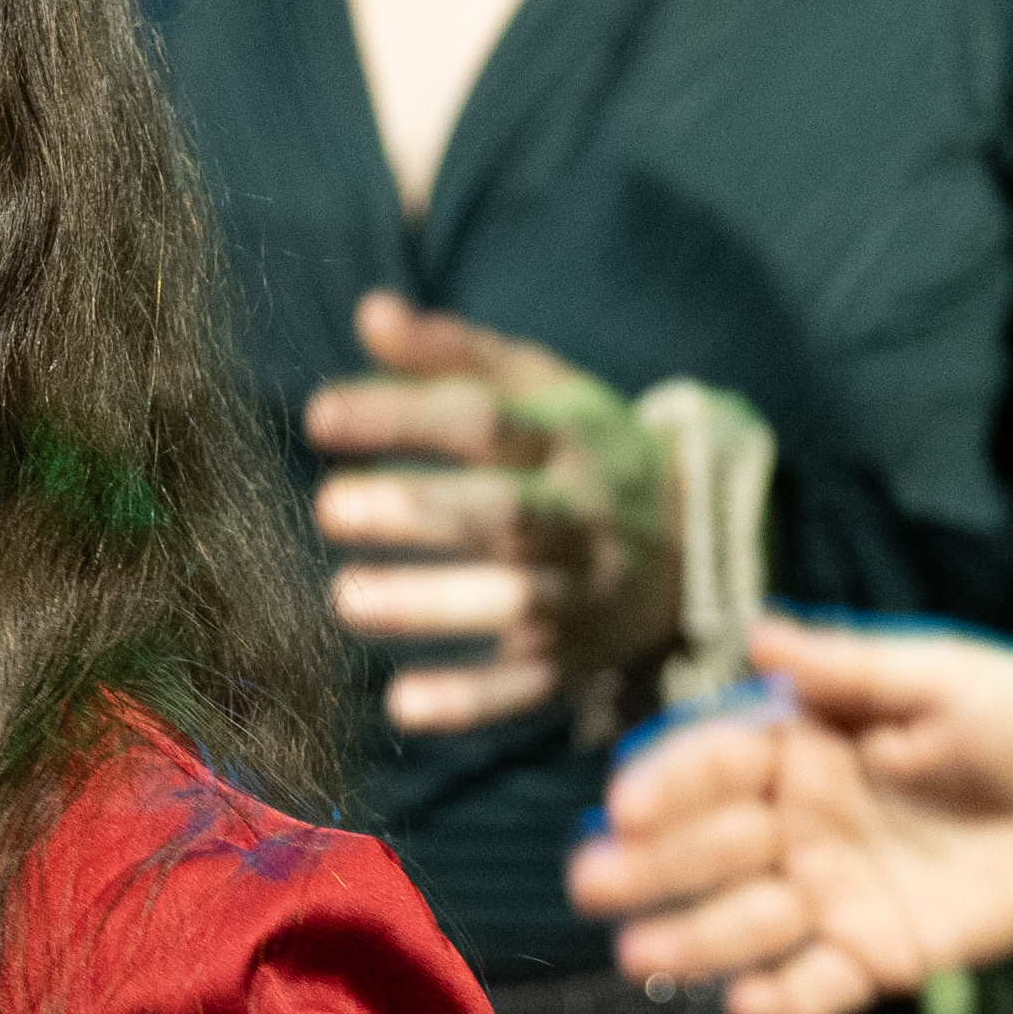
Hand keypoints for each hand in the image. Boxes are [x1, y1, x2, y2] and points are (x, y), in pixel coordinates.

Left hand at [299, 292, 667, 736]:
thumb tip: (369, 310)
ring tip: (347, 597)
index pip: (481, 421)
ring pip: (515, 602)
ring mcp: (583, 592)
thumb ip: (450, 353)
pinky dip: (470, 699)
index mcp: (564, 439)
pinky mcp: (578, 656)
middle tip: (330, 508)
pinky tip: (401, 702)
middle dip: (417, 510)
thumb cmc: (581, 449)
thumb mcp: (536, 386)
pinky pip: (528, 685)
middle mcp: (579, 515)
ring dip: (432, 604)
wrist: (694, 538)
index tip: (317, 417)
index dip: (401, 416)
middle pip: (502, 513)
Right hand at [571, 611, 1012, 1013]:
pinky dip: (784, 1003)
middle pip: (707, 848)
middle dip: (646, 867)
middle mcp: (797, 823)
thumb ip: (853, 669)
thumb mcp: (944, 677)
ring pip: (745, 923)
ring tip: (639, 957)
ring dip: (692, 940)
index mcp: (799, 746)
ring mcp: (831, 894)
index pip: (714, 763)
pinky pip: (820, 987)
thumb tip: (759, 636)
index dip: (666, 785)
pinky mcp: (878, 956)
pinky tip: (751, 1007)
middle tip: (591, 884)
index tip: (622, 806)